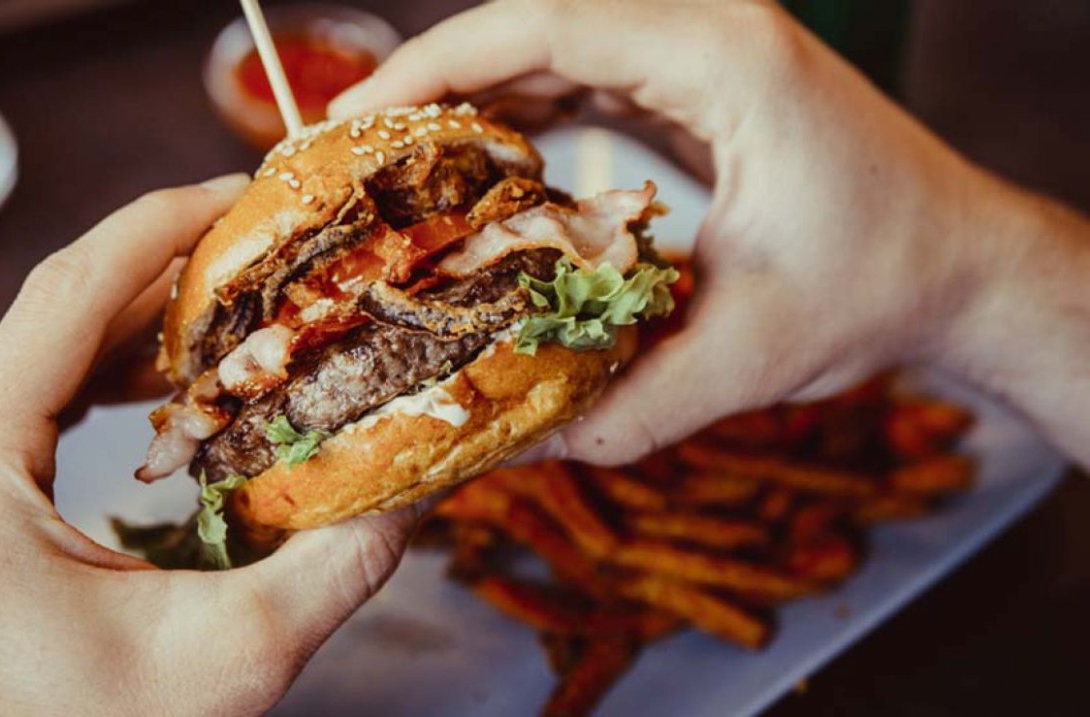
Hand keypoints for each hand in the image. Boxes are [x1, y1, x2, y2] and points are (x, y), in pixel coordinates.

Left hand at [0, 176, 416, 714]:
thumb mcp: (225, 663)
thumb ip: (335, 569)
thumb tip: (419, 490)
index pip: (65, 297)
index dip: (159, 226)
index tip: (239, 191)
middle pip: (50, 319)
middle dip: (161, 273)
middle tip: (261, 247)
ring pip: (35, 363)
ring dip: (132, 329)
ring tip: (229, 307)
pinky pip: (22, 414)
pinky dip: (98, 384)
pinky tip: (161, 386)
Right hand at [332, 0, 1089, 465]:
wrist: (962, 268)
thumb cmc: (883, 286)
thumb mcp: (747, 357)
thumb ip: (622, 406)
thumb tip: (509, 447)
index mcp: (722, 59)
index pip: (545, 28)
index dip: (436, 66)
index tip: (357, 120)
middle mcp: (709, 34)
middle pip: (536, 30)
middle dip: (437, 85)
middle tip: (353, 152)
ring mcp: (706, 55)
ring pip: (557, 52)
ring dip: (475, 101)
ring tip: (398, 165)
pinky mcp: (701, 88)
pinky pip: (590, 82)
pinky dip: (525, 118)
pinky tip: (479, 171)